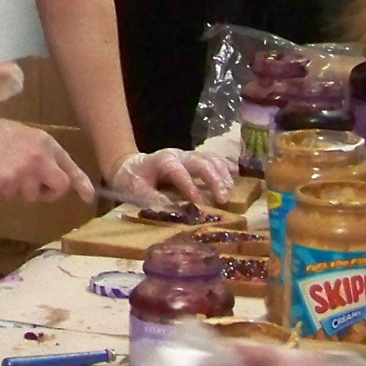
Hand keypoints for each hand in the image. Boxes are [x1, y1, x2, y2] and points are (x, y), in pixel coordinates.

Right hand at [0, 115, 93, 203]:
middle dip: (49, 192)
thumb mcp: (30, 140)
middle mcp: (41, 157)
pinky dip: (6, 190)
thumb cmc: (0, 135)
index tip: (89, 197)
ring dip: (23, 190)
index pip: (70, 168)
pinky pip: (14, 196)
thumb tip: (66, 181)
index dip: (82, 185)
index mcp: (47, 144)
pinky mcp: (9, 182)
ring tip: (8, 172)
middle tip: (36, 186)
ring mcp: (25, 171)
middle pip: (59, 186)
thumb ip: (49, 158)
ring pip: (34, 195)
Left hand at [101, 142, 239, 209]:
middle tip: (223, 199)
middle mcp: (178, 155)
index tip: (200, 203)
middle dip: (214, 179)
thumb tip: (172, 210)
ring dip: (222, 175)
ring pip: (210, 159)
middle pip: (200, 162)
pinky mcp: (195, 159)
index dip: (190, 186)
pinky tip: (236, 177)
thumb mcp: (135, 190)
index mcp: (162, 161)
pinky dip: (225, 167)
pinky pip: (214, 160)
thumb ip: (152, 199)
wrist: (129, 166)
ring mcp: (188, 156)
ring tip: (230, 192)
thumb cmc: (132, 180)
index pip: (178, 171)